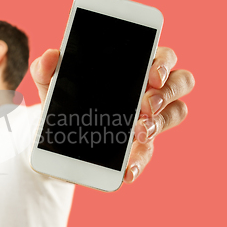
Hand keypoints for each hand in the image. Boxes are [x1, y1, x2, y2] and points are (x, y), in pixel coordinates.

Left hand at [30, 48, 194, 184]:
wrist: (54, 137)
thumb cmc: (62, 99)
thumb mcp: (50, 84)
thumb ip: (46, 68)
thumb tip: (52, 56)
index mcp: (133, 66)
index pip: (161, 56)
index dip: (164, 62)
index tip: (152, 74)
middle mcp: (148, 89)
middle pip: (181, 81)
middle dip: (167, 92)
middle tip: (146, 105)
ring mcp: (148, 118)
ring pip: (176, 113)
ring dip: (161, 123)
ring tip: (139, 133)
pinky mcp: (138, 146)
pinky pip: (149, 152)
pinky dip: (139, 161)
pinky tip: (126, 170)